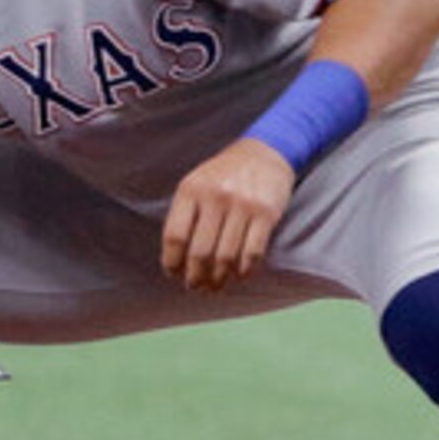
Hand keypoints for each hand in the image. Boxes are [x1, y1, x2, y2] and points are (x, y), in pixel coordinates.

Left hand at [161, 140, 294, 290]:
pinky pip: (252, 253)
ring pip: (226, 257)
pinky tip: (239, 274)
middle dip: (195, 277)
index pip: (175, 236)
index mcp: (191, 190)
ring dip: (219, 278)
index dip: (172, 261)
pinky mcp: (266, 214)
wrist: (264, 152)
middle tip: (195, 286)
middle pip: (199, 252)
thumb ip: (184, 216)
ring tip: (215, 285)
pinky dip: (244, 270)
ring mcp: (242, 205)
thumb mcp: (195, 184)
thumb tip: (175, 260)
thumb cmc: (223, 176)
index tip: (173, 273)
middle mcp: (215, 197)